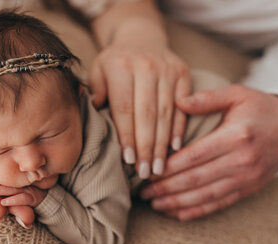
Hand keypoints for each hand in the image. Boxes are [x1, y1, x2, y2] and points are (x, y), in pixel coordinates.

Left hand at [0, 176, 47, 227]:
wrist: (48, 198)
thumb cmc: (30, 192)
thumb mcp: (19, 188)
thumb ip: (7, 187)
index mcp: (17, 180)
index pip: (4, 177)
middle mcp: (21, 183)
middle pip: (6, 181)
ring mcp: (27, 189)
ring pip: (12, 189)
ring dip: (0, 191)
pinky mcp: (33, 198)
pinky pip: (22, 199)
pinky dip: (13, 201)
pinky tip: (3, 202)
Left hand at [89, 18, 190, 177]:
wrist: (140, 37)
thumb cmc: (115, 62)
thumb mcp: (98, 70)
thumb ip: (95, 91)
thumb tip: (94, 111)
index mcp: (121, 66)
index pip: (124, 108)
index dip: (127, 136)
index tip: (129, 160)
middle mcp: (146, 67)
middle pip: (147, 115)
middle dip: (146, 147)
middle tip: (145, 172)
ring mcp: (168, 70)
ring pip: (166, 114)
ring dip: (162, 144)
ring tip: (159, 167)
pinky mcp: (183, 74)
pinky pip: (183, 106)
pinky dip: (179, 128)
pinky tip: (176, 148)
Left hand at [140, 85, 277, 220]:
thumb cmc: (261, 109)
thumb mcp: (238, 94)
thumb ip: (207, 98)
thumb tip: (176, 101)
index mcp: (234, 137)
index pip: (193, 156)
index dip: (167, 167)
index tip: (146, 171)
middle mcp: (240, 161)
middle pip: (195, 179)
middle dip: (166, 188)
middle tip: (142, 191)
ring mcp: (246, 178)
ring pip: (204, 195)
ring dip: (177, 203)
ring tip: (154, 204)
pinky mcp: (248, 188)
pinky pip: (219, 204)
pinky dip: (196, 211)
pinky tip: (177, 213)